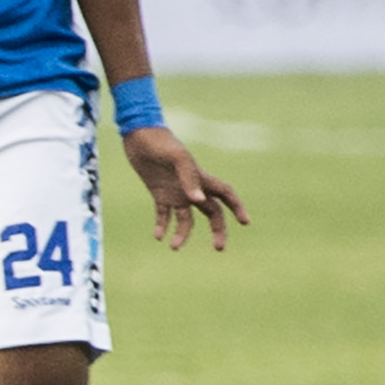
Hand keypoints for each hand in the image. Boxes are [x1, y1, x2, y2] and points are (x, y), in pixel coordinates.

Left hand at [123, 125, 247, 253]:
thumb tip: (197, 201)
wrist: (139, 136)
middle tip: (219, 248)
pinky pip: (163, 214)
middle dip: (218, 230)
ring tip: (174, 246)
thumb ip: (188, 178)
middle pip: (212, 212)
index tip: (245, 222)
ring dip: (183, 233)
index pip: (226, 194)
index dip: (237, 207)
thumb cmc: (162, 143)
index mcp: (202, 178)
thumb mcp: (177, 158)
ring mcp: (176, 192)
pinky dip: (162, 225)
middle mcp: (192, 188)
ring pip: (186, 219)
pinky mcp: (159, 193)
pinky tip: (158, 237)